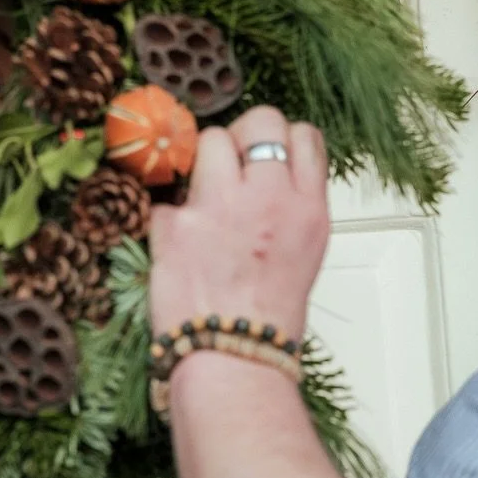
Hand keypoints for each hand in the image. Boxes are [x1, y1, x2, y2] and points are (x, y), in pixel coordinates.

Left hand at [150, 107, 330, 342]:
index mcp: (308, 207)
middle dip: (241, 134)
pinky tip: (182, 247)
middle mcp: (270, 198)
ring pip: (208, 140)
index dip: (279, 139)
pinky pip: (168, 198)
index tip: (264, 154)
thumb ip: (291, 204)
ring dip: (202, 164)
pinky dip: (171, 219)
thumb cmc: (269, 314)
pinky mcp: (177, 223)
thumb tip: (269, 171)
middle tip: (229, 162)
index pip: (302, 135)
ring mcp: (221, 205)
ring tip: (204, 201)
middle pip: (259, 120)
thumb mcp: (306, 252)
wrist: (235, 357)